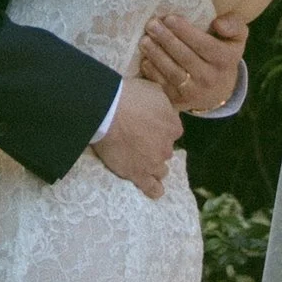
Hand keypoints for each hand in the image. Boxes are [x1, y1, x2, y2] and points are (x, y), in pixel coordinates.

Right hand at [90, 76, 178, 200]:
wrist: (107, 112)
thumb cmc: (130, 97)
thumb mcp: (154, 91)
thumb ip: (164, 105)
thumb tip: (165, 110)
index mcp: (173, 126)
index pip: (172, 129)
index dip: (161, 127)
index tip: (150, 123)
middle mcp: (168, 147)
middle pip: (165, 149)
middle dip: (157, 145)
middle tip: (140, 138)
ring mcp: (153, 163)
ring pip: (161, 170)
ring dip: (155, 165)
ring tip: (143, 161)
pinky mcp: (138, 175)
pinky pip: (151, 188)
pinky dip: (154, 189)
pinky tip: (155, 190)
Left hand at [140, 8, 246, 114]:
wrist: (220, 90)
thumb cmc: (223, 54)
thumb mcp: (236, 38)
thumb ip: (233, 24)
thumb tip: (218, 23)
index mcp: (225, 60)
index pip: (204, 45)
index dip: (185, 32)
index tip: (169, 18)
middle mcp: (210, 78)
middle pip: (185, 57)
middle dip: (166, 39)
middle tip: (151, 24)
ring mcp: (194, 92)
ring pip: (172, 72)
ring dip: (156, 55)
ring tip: (144, 40)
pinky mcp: (179, 101)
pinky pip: (163, 86)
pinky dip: (152, 72)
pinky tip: (144, 58)